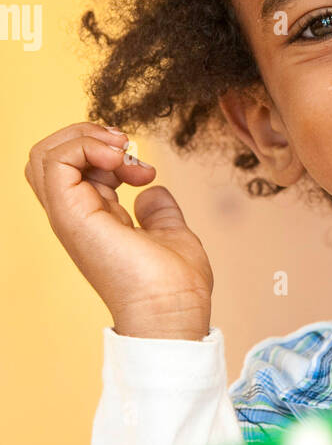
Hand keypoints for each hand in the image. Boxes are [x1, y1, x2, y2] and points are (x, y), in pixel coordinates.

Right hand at [25, 121, 212, 338]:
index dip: (104, 152)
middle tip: (126, 148)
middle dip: (87, 135)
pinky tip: (118, 157)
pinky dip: (85, 144)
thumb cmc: (174, 285)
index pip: (72, 168)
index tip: (143, 169)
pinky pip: (54, 161)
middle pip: (49, 156)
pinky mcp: (70, 215)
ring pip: (44, 153)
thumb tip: (151, 192)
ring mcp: (69, 215)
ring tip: (121, 150)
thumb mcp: (169, 233)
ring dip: (85, 136)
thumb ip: (157, 212)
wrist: (172, 310)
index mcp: (93, 219)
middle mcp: (75, 216)